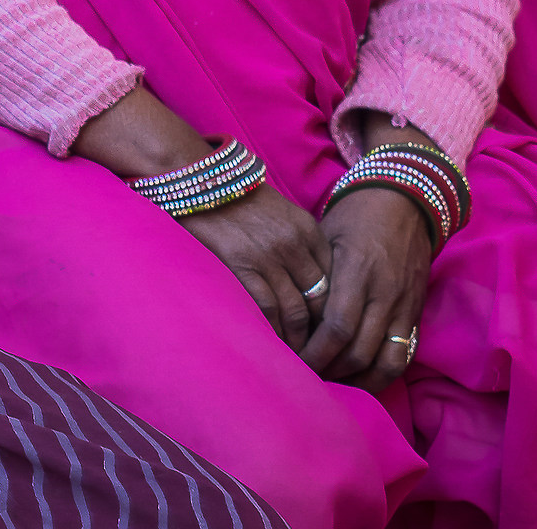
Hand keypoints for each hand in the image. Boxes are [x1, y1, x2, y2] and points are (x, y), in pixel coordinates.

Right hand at [175, 185, 334, 351]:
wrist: (202, 179)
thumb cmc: (241, 201)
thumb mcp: (283, 215)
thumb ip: (301, 246)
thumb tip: (313, 287)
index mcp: (308, 230)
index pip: (334, 280)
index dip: (334, 310)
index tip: (330, 331)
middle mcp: (294, 244)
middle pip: (321, 300)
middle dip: (321, 332)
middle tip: (319, 353)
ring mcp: (268, 256)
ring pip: (296, 311)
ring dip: (298, 340)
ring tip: (296, 357)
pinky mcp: (241, 265)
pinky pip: (266, 308)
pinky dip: (273, 331)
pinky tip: (272, 343)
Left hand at [299, 185, 431, 390]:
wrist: (404, 200)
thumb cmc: (355, 217)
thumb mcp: (326, 238)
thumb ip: (315, 279)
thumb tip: (292, 317)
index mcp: (358, 272)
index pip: (337, 328)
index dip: (316, 352)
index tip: (295, 361)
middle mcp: (385, 293)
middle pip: (359, 351)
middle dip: (332, 371)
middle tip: (308, 376)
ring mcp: (405, 305)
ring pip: (387, 361)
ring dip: (360, 380)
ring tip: (336, 383)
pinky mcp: (416, 311)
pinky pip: (404, 353)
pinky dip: (383, 372)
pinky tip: (362, 376)